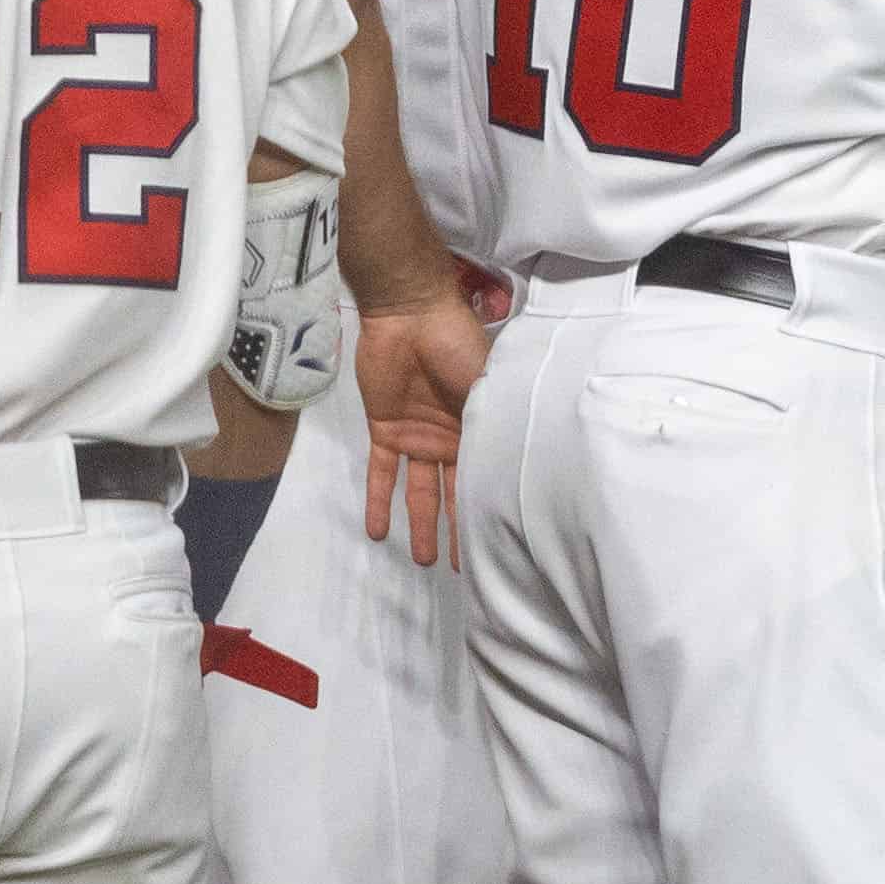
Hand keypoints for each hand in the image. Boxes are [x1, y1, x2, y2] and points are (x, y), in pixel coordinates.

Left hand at [356, 291, 489, 563]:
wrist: (412, 315)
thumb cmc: (458, 344)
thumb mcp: (487, 386)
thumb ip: (489, 423)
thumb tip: (508, 462)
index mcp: (478, 429)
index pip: (482, 480)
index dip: (486, 512)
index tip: (495, 546)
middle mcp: (450, 440)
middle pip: (453, 494)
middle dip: (455, 530)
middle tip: (457, 569)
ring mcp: (418, 437)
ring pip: (420, 491)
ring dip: (419, 524)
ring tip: (422, 560)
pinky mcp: (386, 430)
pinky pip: (381, 472)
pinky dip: (378, 500)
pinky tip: (376, 532)